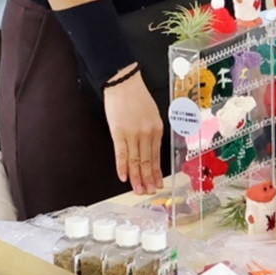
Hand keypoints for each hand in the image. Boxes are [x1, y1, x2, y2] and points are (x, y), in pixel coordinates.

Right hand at [104, 69, 163, 194]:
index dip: (156, 172)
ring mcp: (132, 134)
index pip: (156, 156)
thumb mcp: (152, 113)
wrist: (123, 82)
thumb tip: (149, 149)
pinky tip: (123, 177)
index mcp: (156, 129)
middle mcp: (146, 133)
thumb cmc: (136, 96)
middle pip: (147, 161)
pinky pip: (121, 153)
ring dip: (136, 177)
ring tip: (138, 190)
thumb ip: (152, 131)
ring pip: (135, 161)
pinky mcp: (118, 132)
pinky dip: (122, 166)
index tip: (157, 184)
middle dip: (147, 179)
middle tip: (148, 192)